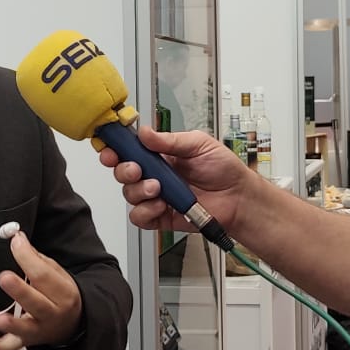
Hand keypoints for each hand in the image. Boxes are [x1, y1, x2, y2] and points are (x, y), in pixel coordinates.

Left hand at [0, 231, 82, 349]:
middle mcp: (53, 314)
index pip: (44, 275)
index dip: (27, 258)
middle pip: (36, 303)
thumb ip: (36, 259)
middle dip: (20, 291)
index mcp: (63, 293)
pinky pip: (11, 347)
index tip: (15, 242)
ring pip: (26, 329)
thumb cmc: (61, 295)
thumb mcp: (57, 274)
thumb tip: (17, 238)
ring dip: (12, 324)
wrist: (73, 323)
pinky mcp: (25, 342)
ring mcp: (39, 330)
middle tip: (4, 278)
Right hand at [97, 126, 253, 234]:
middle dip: (124, 170)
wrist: (238, 198)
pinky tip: (161, 206)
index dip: (116, 149)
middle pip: (123, 172)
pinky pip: (140, 217)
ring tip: (158, 188)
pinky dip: (146, 211)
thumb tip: (144, 132)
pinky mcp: (161, 216)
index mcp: (161, 155)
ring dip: (139, 191)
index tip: (111, 149)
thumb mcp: (198, 144)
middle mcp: (155, 175)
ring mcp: (157, 196)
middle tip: (137, 169)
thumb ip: (170, 140)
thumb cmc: (224, 169)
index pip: (130, 150)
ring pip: (129, 195)